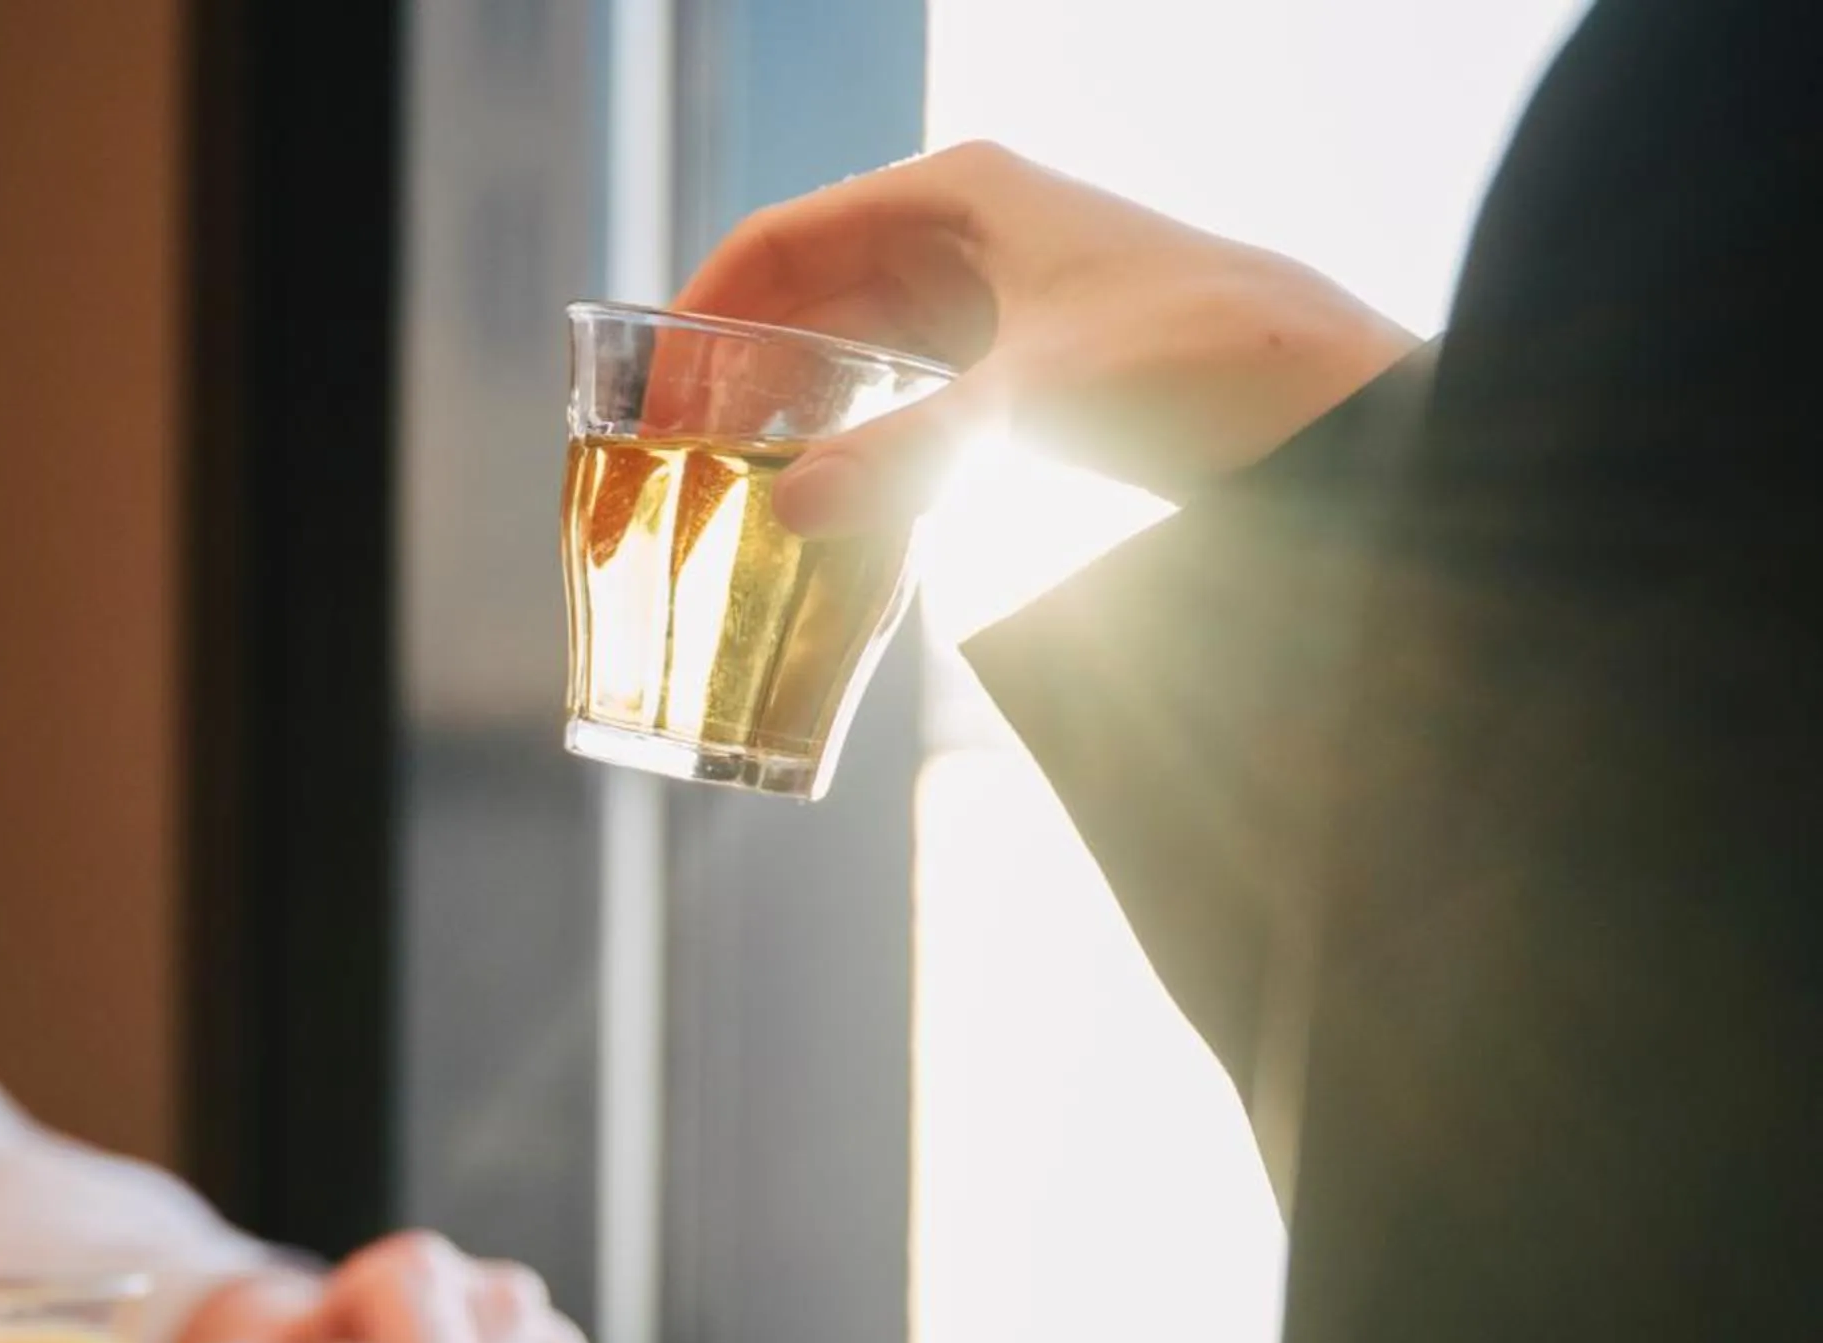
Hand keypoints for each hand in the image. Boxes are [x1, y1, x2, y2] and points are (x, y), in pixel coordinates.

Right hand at [673, 141, 1418, 532]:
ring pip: (855, 346)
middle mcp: (967, 232)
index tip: (650, 387)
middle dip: (738, 370)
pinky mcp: (1023, 360)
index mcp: (957, 195)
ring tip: (730, 485)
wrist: (1330, 401)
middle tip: (674, 458)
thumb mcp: (1035, 406)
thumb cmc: (1200, 359)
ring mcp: (996, 294)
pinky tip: (826, 496)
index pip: (784, 237)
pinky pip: (905, 389)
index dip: (705, 308)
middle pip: (809, 293)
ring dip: (795, 409)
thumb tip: (792, 509)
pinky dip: (856, 433)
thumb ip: (908, 457)